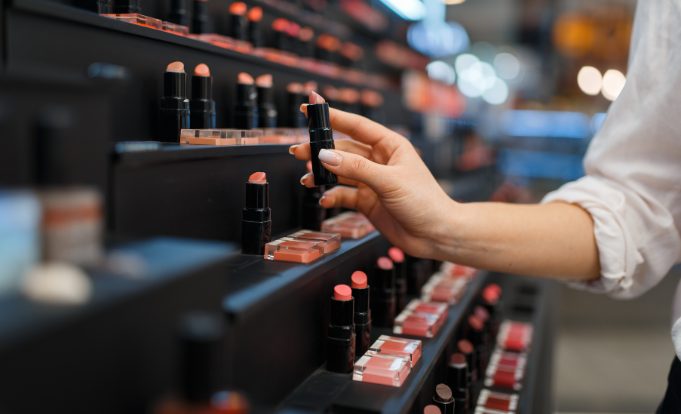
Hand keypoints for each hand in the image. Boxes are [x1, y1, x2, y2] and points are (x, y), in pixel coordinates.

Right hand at [290, 92, 456, 258]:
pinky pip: (344, 195)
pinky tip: (325, 201)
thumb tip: (325, 156)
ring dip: (322, 175)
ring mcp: (372, 182)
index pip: (356, 126)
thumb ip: (356, 168)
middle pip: (343, 150)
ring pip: (340, 173)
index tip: (310, 108)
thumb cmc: (424, 202)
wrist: (437, 236)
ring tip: (307, 180)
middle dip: (320, 151)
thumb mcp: (389, 181)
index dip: (332, 116)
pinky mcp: (368, 202)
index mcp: (390, 146)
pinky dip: (332, 197)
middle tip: (298, 152)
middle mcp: (379, 161)